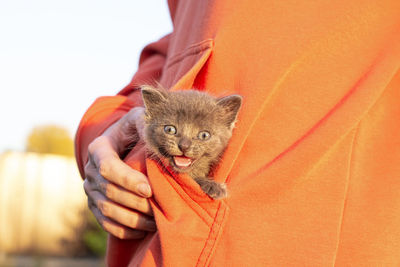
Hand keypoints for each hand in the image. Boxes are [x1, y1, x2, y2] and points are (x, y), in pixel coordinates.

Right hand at [83, 107, 154, 238]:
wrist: (123, 142)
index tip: (149, 189)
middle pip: (109, 192)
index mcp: (98, 149)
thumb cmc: (134, 129)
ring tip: (156, 222)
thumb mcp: (139, 119)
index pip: (108, 167)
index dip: (127, 180)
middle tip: (159, 208)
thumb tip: (161, 137)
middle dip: (135, 202)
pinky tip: (143, 231)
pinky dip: (123, 230)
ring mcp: (91, 190)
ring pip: (107, 210)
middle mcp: (91, 170)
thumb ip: (146, 123)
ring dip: (132, 219)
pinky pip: (105, 222)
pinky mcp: (96, 204)